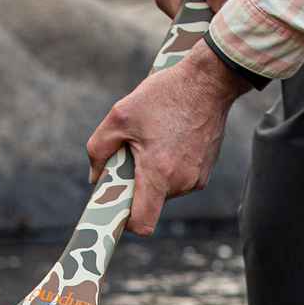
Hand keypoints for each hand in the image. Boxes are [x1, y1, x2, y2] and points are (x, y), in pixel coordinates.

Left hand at [86, 43, 248, 235]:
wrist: (208, 81)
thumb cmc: (163, 96)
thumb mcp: (120, 116)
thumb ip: (99, 150)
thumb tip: (95, 177)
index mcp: (158, 173)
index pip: (142, 223)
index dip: (126, 222)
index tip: (116, 208)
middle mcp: (181, 183)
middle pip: (150, 203)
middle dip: (136, 185)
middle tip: (132, 154)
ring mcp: (196, 178)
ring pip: (164, 191)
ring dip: (153, 174)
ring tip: (155, 141)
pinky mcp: (205, 171)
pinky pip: (179, 179)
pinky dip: (169, 166)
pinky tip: (170, 139)